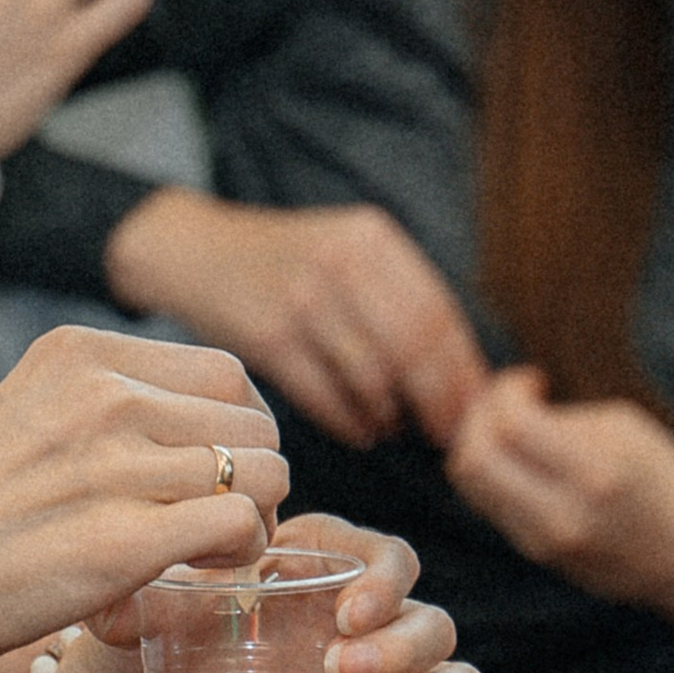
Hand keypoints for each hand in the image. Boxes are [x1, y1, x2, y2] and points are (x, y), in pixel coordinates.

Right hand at [0, 324, 284, 672]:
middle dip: (257, 477)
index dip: (240, 430)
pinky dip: (242, 552)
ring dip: (258, 519)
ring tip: (213, 552)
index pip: (225, 372)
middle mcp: (103, 394)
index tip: (215, 474)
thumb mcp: (28, 417)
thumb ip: (102, 407)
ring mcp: (115, 464)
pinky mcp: (126, 538)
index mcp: (79, 354)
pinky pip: (241, 524)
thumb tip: (196, 432)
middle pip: (253, 422)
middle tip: (221, 525)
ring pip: (265, 471)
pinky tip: (204, 573)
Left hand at [63, 510, 481, 672]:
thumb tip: (121, 602)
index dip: (384, 579)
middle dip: (401, 645)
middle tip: (336, 670)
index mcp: (315, 572)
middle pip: (429, 621)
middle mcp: (357, 627)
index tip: (342, 613)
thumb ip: (136, 595)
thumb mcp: (138, 611)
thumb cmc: (137, 645)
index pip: (387, 557)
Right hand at [102, 189, 488, 450]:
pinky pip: (328, 399)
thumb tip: (466, 376)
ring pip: (373, 380)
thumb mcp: (347, 251)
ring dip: (392, 416)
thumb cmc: (286, 264)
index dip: (463, 370)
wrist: (196, 252)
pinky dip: (353, 424)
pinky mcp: (268, 338)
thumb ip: (400, 297)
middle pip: (413, 350)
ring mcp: (301, 300)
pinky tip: (361, 430)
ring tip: (393, 427)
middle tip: (449, 435)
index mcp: (371, 238)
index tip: (477, 408)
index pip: (438, 314)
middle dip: (439, 402)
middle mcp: (340, 262)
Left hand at [444, 367, 673, 630]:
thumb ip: (562, 416)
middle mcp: (561, 515)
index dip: (507, 390)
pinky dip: (492, 471)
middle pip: (471, 458)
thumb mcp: (626, 429)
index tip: (530, 380)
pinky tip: (519, 457)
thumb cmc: (666, 481)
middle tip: (506, 401)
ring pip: (470, 484)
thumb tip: (507, 404)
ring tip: (509, 427)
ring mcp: (543, 541)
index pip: (510, 424)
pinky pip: (489, 502)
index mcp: (594, 474)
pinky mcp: (534, 553)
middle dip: (478, 416)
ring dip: (476, 444)